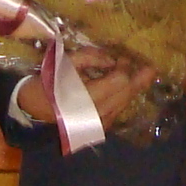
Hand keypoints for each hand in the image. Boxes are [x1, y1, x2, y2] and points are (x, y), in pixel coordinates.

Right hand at [17, 55, 158, 131]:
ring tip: (139, 75)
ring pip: (125, 103)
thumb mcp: (66, 62)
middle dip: (139, 78)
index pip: (119, 81)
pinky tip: (123, 89)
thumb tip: (112, 60)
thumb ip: (91, 58)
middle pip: (127, 93)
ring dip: (132, 88)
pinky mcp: (99, 128)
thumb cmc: (49, 82)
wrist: (34, 109)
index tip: (123, 57)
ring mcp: (100, 123)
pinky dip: (122, 98)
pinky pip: (117, 110)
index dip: (125, 66)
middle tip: (151, 67)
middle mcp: (98, 113)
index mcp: (88, 97)